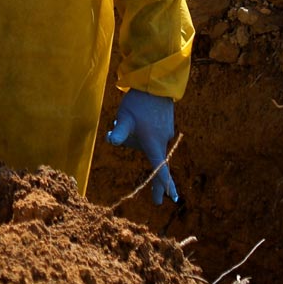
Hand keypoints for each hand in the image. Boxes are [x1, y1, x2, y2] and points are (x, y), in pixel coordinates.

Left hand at [105, 89, 179, 205]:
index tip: (172, 198)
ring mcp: (166, 132)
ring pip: (149, 142)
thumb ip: (119, 132)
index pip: (160, 170)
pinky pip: (152, 132)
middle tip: (156, 199)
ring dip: (140, 138)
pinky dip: (145, 130)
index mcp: (153, 144)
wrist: (154, 84)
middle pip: (155, 160)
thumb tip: (111, 141)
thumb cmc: (138, 103)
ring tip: (132, 117)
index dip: (164, 185)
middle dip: (155, 177)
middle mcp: (162, 141)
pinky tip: (139, 115)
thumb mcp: (124, 118)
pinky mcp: (166, 124)